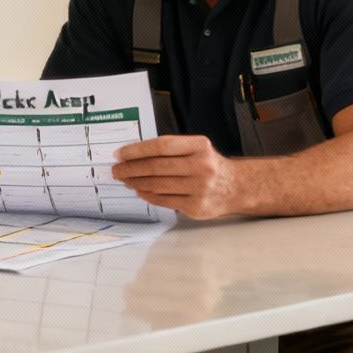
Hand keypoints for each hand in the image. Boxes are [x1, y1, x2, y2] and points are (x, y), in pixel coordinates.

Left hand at [110, 135, 243, 219]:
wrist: (236, 187)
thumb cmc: (209, 165)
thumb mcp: (197, 149)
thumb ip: (171, 150)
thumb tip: (135, 155)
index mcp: (200, 146)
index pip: (161, 146)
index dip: (137, 150)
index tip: (120, 154)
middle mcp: (201, 166)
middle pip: (157, 167)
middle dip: (131, 169)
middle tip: (117, 169)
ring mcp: (199, 188)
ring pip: (158, 185)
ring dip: (136, 183)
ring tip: (125, 180)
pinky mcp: (196, 207)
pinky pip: (164, 200)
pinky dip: (148, 195)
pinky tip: (139, 191)